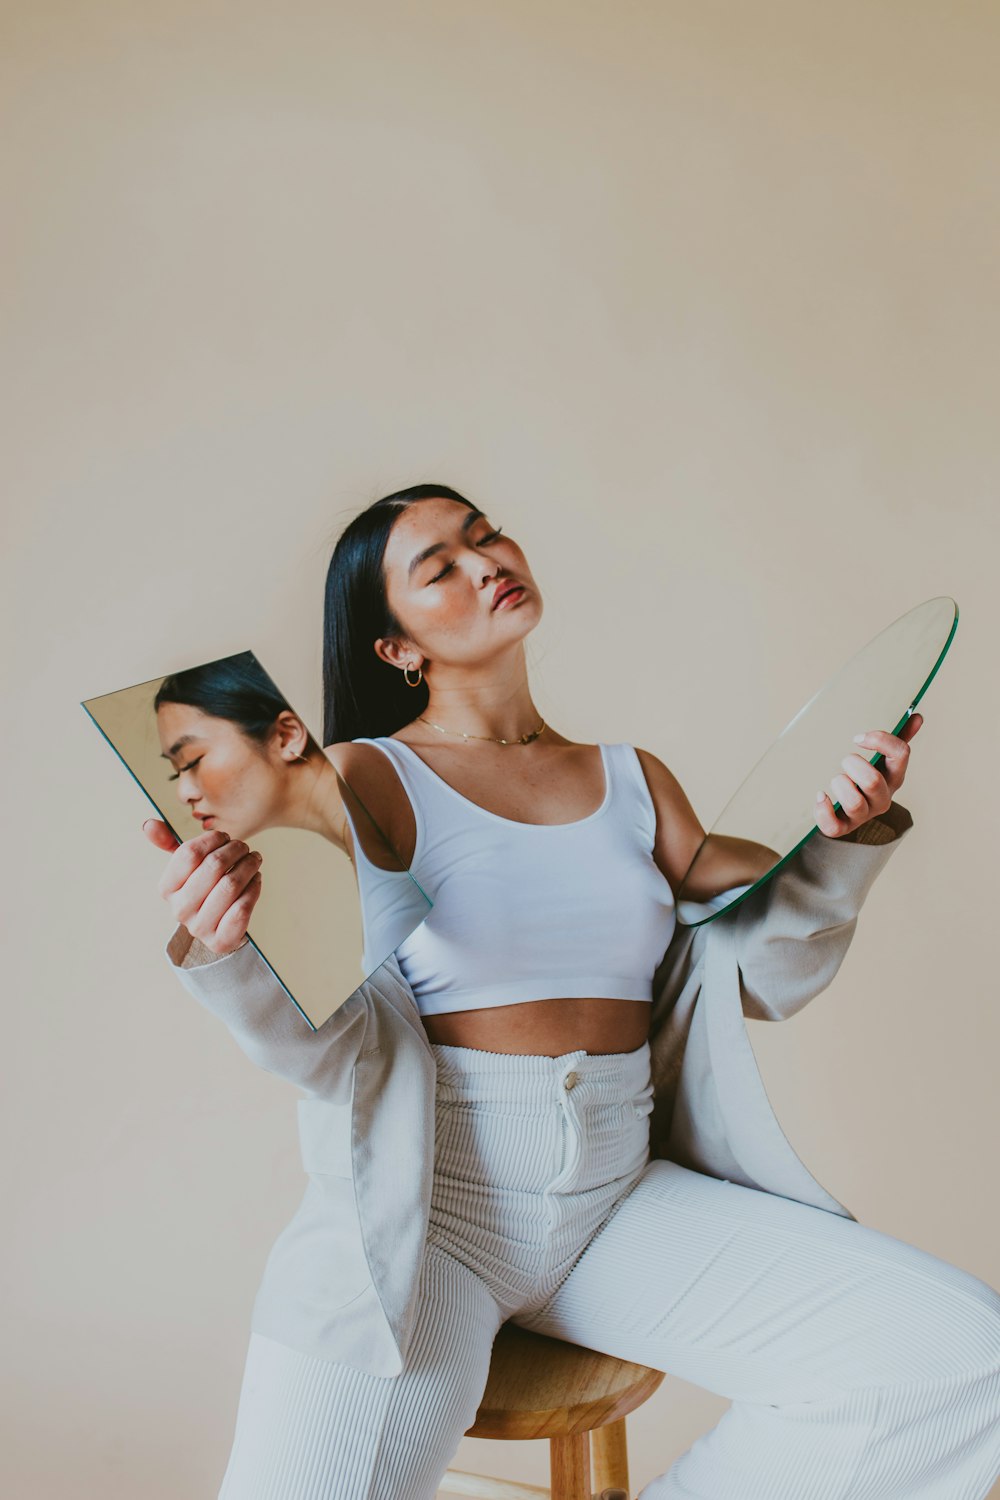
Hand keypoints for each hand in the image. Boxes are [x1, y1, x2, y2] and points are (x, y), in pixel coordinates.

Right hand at [143, 818, 262, 955]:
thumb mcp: (186, 867)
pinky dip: (254, 888)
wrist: (219, 927)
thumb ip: (168, 844)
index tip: (225, 837)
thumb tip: (148, 824)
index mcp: (166, 888)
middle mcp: (179, 910)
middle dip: (235, 850)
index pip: (190, 853)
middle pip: (214, 866)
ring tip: (254, 859)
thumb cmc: (204, 889)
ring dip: (248, 866)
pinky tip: (256, 879)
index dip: (212, 839)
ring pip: (230, 885)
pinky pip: (242, 909)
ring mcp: (199, 928)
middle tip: (244, 847)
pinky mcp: (220, 941)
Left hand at [815, 713, 922, 838]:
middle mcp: (882, 798)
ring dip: (840, 785)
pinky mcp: (843, 828)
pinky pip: (833, 826)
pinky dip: (823, 810)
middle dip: (853, 765)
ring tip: (836, 778)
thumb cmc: (863, 776)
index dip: (880, 740)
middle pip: (873, 781)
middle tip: (844, 760)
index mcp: (894, 776)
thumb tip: (916, 716)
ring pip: (854, 803)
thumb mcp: (880, 758)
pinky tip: (820, 796)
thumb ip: (896, 739)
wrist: (842, 808)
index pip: (901, 753)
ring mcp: (863, 815)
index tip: (858, 737)